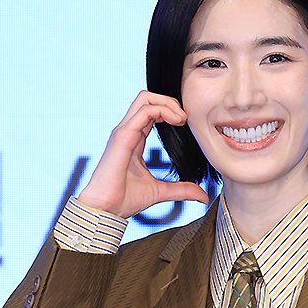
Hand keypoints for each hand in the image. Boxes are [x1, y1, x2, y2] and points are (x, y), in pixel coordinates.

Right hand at [77, 90, 210, 218]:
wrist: (106, 209)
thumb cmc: (124, 200)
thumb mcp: (160, 192)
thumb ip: (181, 190)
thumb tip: (202, 195)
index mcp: (134, 139)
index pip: (151, 112)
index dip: (170, 111)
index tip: (185, 125)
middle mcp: (127, 131)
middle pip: (148, 99)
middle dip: (170, 102)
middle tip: (185, 119)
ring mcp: (123, 131)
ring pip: (145, 99)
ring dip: (168, 103)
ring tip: (182, 118)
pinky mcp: (122, 136)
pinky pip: (144, 111)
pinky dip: (163, 110)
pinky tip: (176, 121)